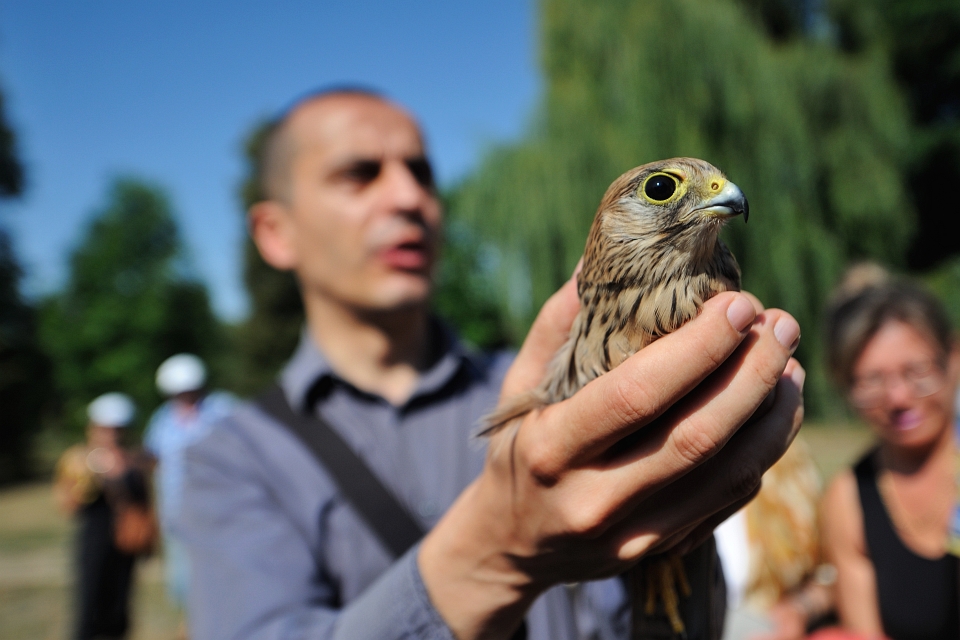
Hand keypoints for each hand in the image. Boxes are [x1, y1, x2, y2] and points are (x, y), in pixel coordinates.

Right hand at [419, 274, 803, 639]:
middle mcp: (592, 498)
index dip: (699, 348)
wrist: (509, 545)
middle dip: (752, 373)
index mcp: (551, 447)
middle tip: (781, 324)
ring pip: (727, 474)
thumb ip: (556, 325)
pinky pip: (727, 502)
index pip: (639, 394)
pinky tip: (774, 412)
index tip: (738, 304)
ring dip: (773, 415)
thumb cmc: (516, 449)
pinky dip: (762, 452)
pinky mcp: (659, 552)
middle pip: (696, 435)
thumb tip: (597, 259)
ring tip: (790, 364)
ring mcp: (629, 535)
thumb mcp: (517, 386)